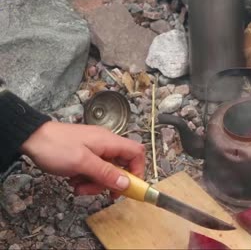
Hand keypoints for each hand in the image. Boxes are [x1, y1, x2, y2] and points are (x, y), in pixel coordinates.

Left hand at [20, 121, 144, 198]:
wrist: (30, 138)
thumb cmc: (56, 147)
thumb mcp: (82, 163)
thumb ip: (106, 173)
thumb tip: (127, 183)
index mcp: (109, 141)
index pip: (136, 153)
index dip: (138, 170)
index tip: (129, 186)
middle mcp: (105, 144)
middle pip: (121, 165)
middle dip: (111, 182)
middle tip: (102, 193)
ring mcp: (94, 149)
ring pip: (106, 171)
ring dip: (95, 183)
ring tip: (78, 186)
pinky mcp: (84, 155)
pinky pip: (93, 170)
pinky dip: (86, 179)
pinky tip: (73, 180)